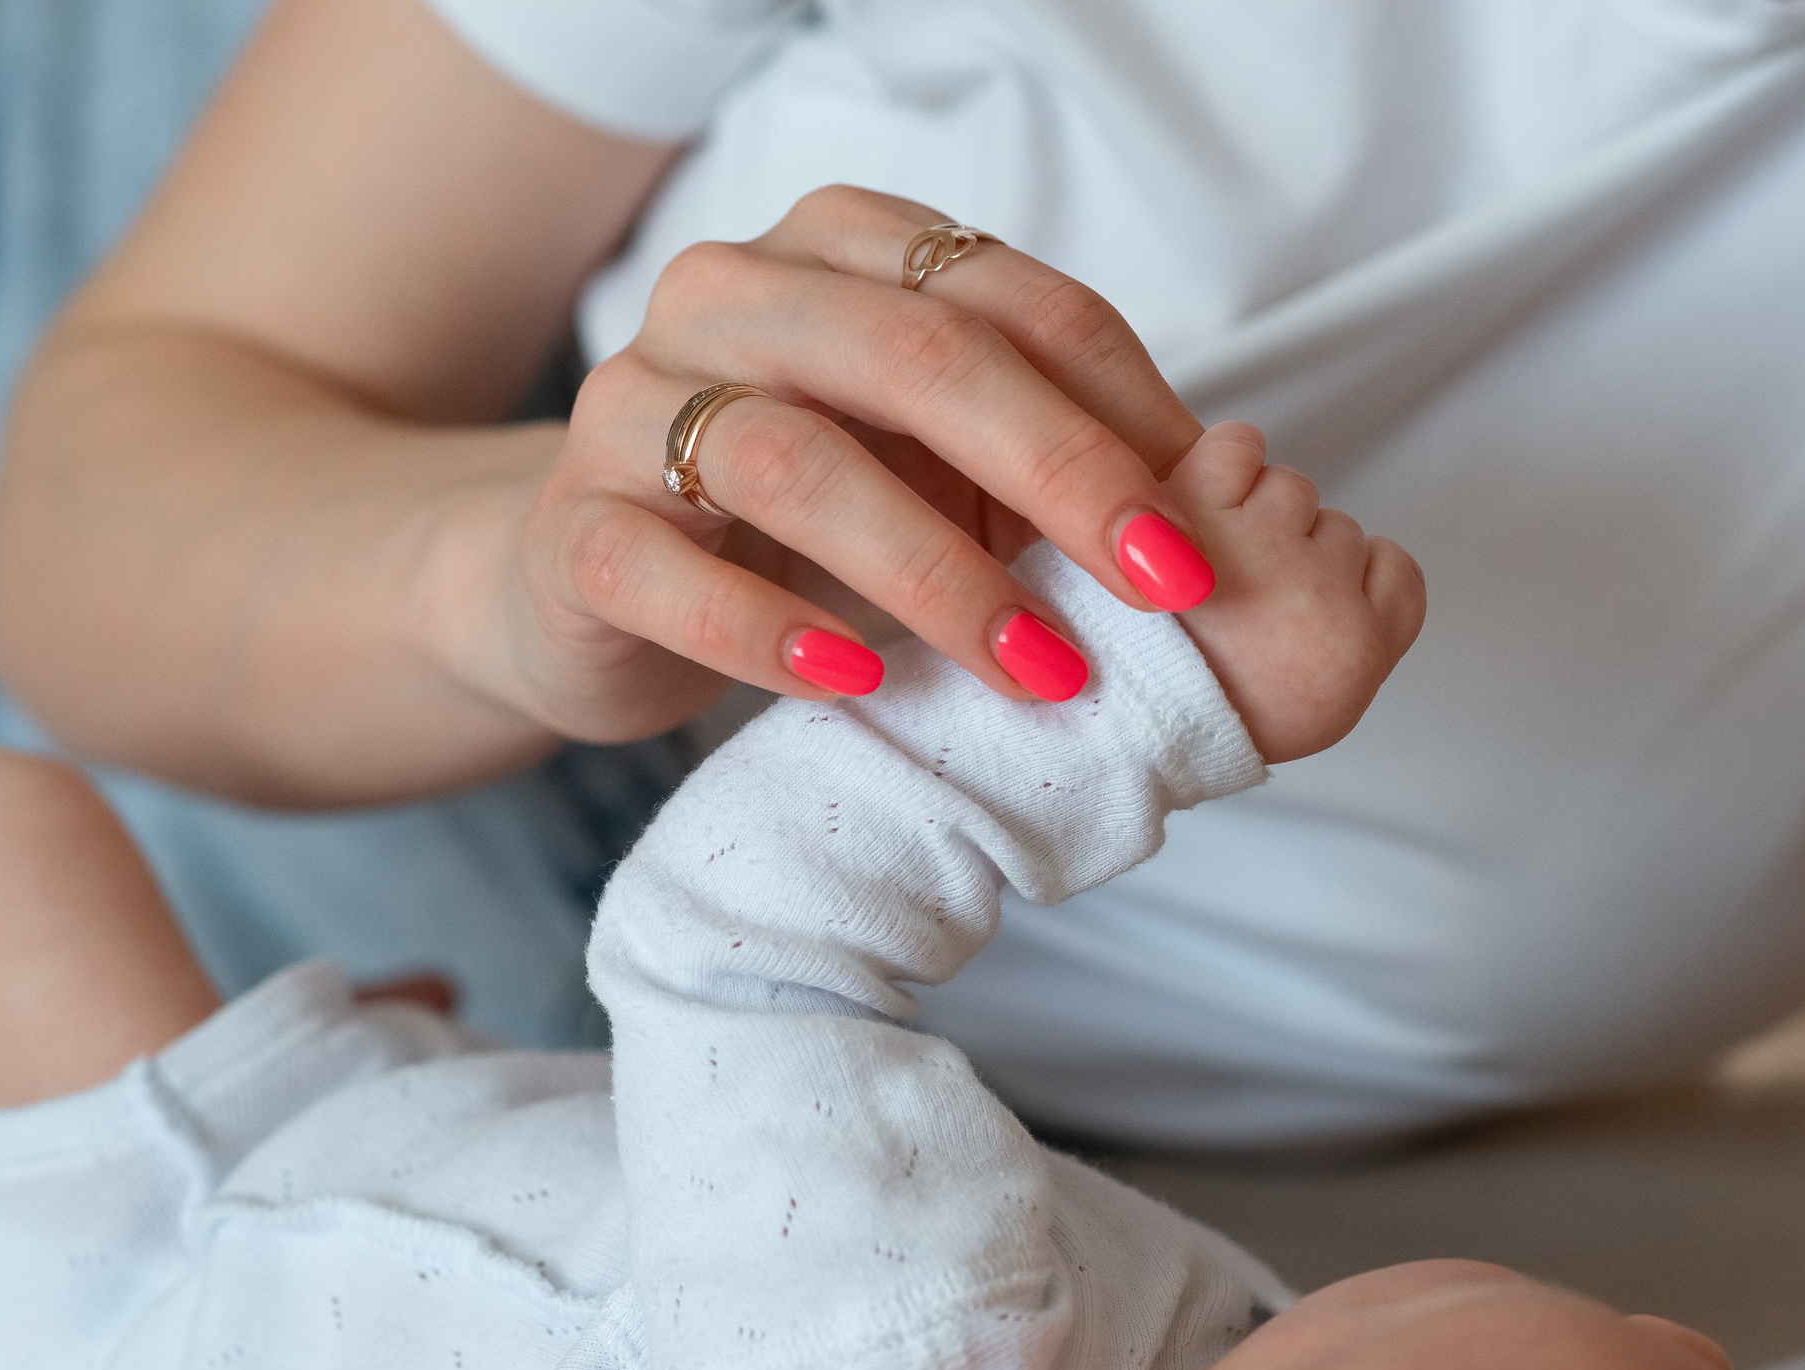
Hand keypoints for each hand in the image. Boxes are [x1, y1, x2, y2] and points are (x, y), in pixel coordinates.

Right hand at [460, 185, 1217, 740]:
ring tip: (1038, 667)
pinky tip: (862, 684)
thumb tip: (1229, 499)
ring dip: (935, 572)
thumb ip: (1059, 463)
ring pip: (788, 457)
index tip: (1202, 536)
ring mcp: (634, 405)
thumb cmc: (808, 522)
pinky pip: (667, 568)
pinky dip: (773, 634)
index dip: (1125, 413)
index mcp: (845, 251)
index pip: (1011, 301)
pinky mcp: (575, 529)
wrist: (598, 583)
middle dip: (1060, 473)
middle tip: (1160, 588)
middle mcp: (732, 295)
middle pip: (915, 354)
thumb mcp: (947, 473)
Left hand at [1162, 423, 1425, 763]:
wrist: (1086, 713)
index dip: (1345, 586)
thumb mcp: (1290, 712)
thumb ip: (1330, 640)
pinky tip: (1196, 506)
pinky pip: (1242, 446)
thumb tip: (1341, 572)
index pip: (1399, 577)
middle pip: (1339, 532)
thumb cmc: (1176, 706)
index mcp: (1349, 662)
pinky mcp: (1197, 502)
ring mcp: (1261, 546)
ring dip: (1252, 510)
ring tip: (1198, 565)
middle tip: (1231, 605)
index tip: (1293, 621)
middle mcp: (1318, 599)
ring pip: (1291, 490)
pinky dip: (1222, 460)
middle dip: (1289, 554)